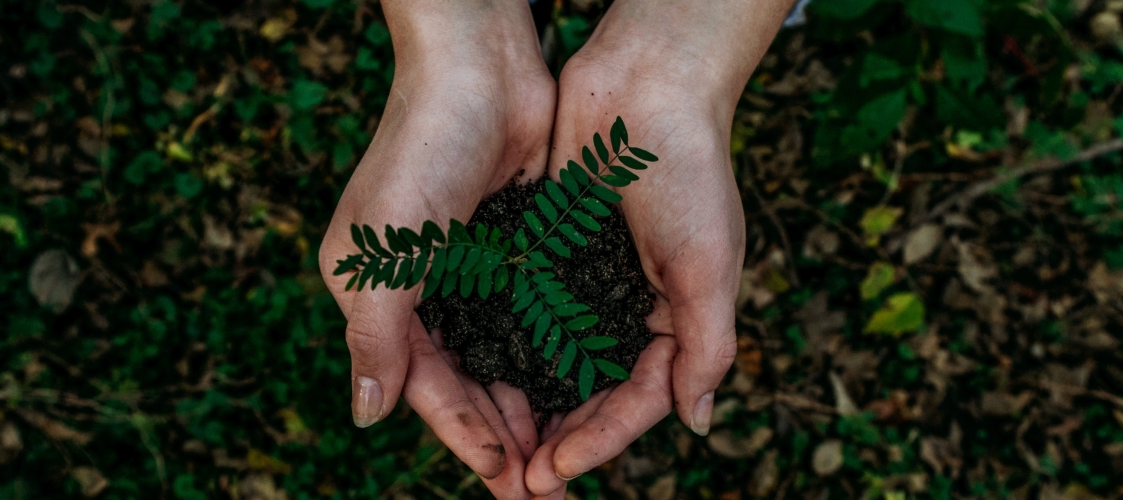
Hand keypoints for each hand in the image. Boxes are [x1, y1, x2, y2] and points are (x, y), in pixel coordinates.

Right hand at [317, 2, 555, 496]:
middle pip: (463, 380)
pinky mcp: (513, 248)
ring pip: (500, 356)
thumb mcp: (383, 251)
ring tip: (562, 454)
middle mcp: (421, 288)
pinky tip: (577, 387)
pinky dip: (548, 354)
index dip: (461, 431)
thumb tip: (365, 415)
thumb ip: (374, 336)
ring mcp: (470, 269)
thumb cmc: (420, 151)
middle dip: (499, 434)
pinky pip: (531, 316)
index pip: (421, 382)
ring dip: (528, 404)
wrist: (480, 68)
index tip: (504, 474)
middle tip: (540, 487)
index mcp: (376, 293)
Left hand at [525, 0, 792, 492]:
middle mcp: (627, 310)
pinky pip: (524, 313)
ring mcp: (585, 284)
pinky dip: (506, 348)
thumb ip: (706, 346)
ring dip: (528, 406)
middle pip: (590, 394)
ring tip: (494, 447)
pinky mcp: (548, 254)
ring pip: (552, 363)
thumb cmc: (689, 173)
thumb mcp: (710, 266)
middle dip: (559, 439)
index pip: (636, 401)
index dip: (599, 440)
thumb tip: (697, 422)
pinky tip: (477, 376)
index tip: (556, 470)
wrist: (645, 87)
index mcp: (674, 320)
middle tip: (518, 481)